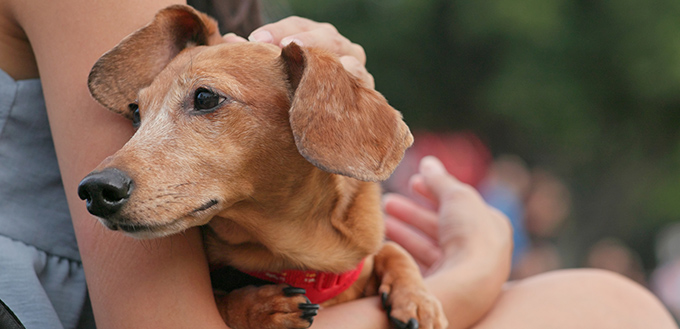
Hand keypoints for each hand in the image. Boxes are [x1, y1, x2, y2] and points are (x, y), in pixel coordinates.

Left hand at [224, 16, 373, 88]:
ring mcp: (355, 65)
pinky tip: (345, 73)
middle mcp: (338, 45)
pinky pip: (361, 80)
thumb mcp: (278, 69)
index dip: (277, 30)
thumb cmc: (298, 88)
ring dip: (330, 57)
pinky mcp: (365, 88)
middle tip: (288, 45)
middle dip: (305, 39)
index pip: (296, 25)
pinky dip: (354, 76)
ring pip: (345, 54)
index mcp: (315, 35)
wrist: (333, 117)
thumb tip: (228, 41)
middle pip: (323, 36)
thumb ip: (257, 55)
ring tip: (315, 60)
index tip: (255, 38)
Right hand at [384, 156, 512, 276]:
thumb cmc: (470, 235)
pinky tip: (386, 243)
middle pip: (440, 226)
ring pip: (427, 246)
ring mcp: (461, 272)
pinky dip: (403, 252)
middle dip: (413, 213)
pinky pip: (420, 265)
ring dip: (404, 231)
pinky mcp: (443, 288)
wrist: (468, 284)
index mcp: (491, 226)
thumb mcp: (456, 195)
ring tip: (381, 220)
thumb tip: (428, 162)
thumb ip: (440, 179)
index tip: (412, 182)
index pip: (459, 205)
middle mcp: (479, 251)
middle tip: (388, 202)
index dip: (434, 191)